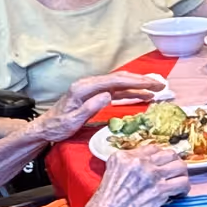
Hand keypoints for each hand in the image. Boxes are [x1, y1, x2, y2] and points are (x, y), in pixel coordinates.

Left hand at [31, 71, 168, 141]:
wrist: (45, 128)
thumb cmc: (57, 126)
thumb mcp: (72, 121)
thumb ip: (89, 107)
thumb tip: (108, 95)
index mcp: (84, 87)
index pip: (115, 81)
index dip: (136, 81)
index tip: (152, 84)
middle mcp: (90, 84)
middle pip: (121, 78)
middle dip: (142, 81)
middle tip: (161, 85)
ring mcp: (93, 89)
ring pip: (121, 84)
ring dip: (139, 86)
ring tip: (157, 90)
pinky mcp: (96, 95)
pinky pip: (117, 92)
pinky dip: (131, 93)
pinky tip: (143, 96)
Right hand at [75, 145, 190, 206]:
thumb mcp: (110, 178)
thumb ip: (127, 170)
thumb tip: (146, 170)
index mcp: (122, 157)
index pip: (152, 148)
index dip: (161, 158)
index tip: (162, 167)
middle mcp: (137, 161)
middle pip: (168, 154)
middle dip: (173, 165)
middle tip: (173, 176)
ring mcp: (149, 174)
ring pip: (179, 166)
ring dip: (181, 176)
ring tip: (177, 185)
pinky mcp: (158, 191)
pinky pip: (182, 183)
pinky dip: (183, 189)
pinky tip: (178, 196)